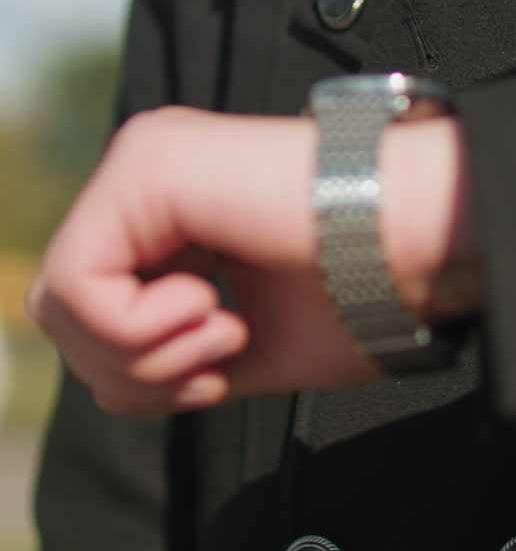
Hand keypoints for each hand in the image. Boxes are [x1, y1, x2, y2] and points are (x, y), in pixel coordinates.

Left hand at [27, 106, 479, 414]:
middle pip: (62, 308)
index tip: (217, 375)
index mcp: (168, 206)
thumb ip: (169, 355)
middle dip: (131, 369)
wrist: (422, 241)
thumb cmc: (361, 288)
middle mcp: (146, 174)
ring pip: (59, 299)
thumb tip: (108, 387)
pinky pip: (79, 284)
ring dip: (140, 353)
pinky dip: (138, 331)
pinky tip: (214, 310)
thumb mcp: (242, 345)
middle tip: (216, 361)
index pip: (89, 307)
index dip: (137, 371)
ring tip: (222, 332)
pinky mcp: (148, 170)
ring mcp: (143, 162)